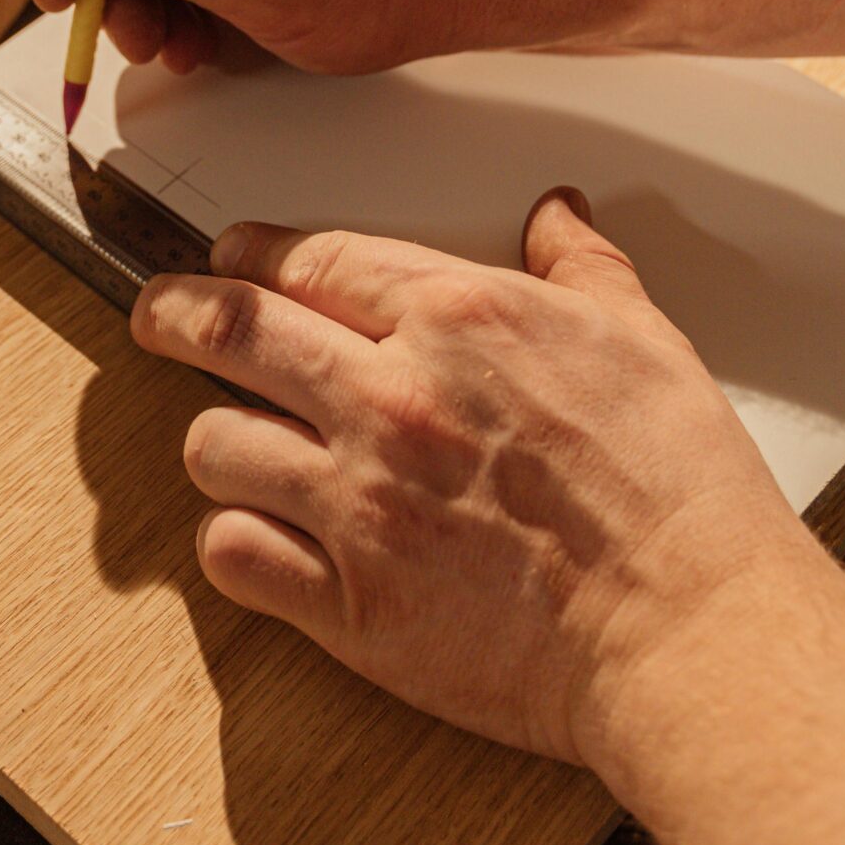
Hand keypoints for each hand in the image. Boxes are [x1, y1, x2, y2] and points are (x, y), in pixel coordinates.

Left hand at [131, 189, 825, 780]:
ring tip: (229, 438)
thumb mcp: (644, 338)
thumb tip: (557, 216)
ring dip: (215, 436)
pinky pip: (235, 553)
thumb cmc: (677, 494)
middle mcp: (391, 400)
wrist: (688, 629)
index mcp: (458, 320)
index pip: (311, 260)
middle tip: (156, 316)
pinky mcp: (349, 601)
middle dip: (174, 312)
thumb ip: (582, 266)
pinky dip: (235, 539)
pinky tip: (257, 533)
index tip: (232, 256)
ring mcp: (359, 503)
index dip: (253, 253)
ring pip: (215, 442)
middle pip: (229, 329)